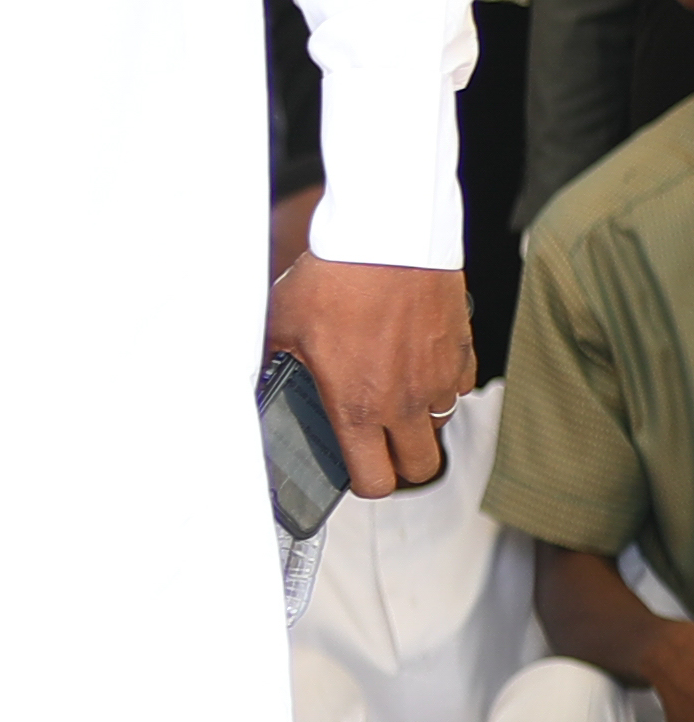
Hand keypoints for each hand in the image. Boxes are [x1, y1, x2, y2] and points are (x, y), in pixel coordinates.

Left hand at [266, 255, 475, 498]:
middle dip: (401, 464)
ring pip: (440, 426)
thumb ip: (276, 361)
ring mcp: (437, 378)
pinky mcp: (461, 352)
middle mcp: (404, 401)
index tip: (356, 471)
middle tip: (380, 444)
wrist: (386, 238)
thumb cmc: (334, 279)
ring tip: (393, 398)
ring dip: (420, 422)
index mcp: (356, 406)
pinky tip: (416, 366)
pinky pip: (457, 387)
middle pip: (421, 468)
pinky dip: (441, 385)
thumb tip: (261, 374)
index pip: (374, 479)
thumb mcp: (282, 326)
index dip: (364, 482)